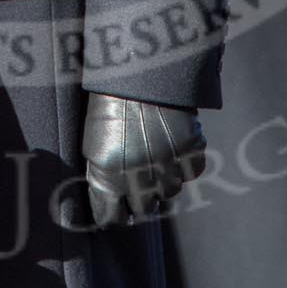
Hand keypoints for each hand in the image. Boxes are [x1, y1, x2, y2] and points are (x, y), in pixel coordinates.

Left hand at [81, 94, 206, 226]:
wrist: (138, 69)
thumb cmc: (109, 103)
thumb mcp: (94, 142)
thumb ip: (102, 175)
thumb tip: (110, 200)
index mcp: (108, 176)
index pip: (111, 217)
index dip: (113, 216)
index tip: (116, 211)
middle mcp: (138, 178)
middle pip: (144, 209)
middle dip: (140, 199)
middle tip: (139, 183)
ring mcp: (166, 166)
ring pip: (169, 192)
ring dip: (163, 181)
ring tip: (157, 158)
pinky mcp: (190, 151)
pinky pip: (192, 172)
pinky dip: (185, 163)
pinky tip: (175, 148)